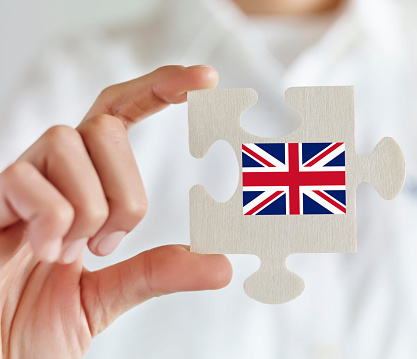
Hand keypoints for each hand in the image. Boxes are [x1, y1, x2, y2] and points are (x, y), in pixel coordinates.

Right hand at [0, 65, 231, 357]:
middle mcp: (51, 176)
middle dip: (126, 189)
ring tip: (68, 253)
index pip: (120, 115)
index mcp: (82, 188)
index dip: (160, 89)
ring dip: (87, 207)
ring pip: (69, 141)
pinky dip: (52, 220)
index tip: (206, 79)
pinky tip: (42, 252)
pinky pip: (28, 179)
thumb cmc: (33, 326)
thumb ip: (157, 273)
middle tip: (108, 243)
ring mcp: (17, 185)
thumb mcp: (108, 297)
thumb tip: (222, 266)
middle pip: (104, 125)